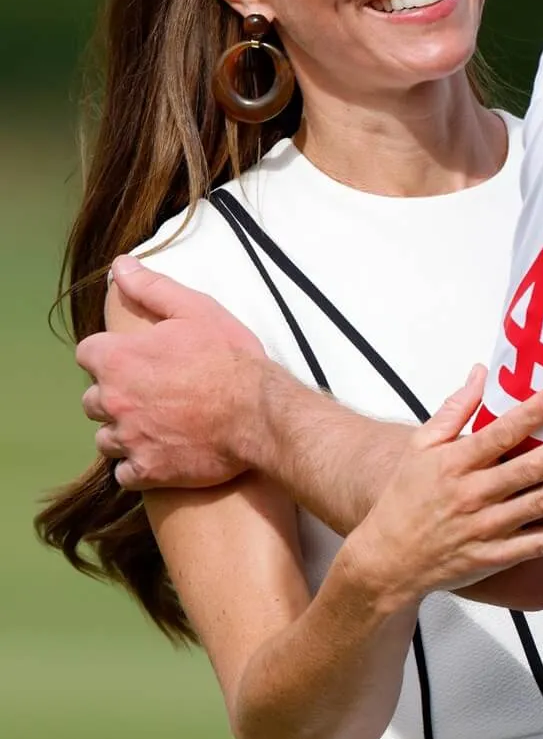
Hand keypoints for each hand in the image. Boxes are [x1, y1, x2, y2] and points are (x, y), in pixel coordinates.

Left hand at [77, 255, 274, 489]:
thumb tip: (120, 265)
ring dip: (124, 431)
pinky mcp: (147, 471)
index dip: (110, 354)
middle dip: (116, 394)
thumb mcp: (196, 311)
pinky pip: (125, 472)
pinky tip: (163, 451)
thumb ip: (152, 289)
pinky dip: (139, 464)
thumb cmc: (229, 357)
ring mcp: (129, 439)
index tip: (136, 358)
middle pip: (92, 399)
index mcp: (120, 359)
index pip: (88, 353)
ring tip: (158, 423)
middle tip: (153, 391)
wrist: (259, 412)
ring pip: (106, 438)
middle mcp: (114, 401)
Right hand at [343, 365, 542, 608]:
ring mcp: (489, 528)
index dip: (531, 414)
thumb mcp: (421, 446)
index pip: (499, 433)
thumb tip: (480, 372)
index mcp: (455, 463)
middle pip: (530, 469)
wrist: (387, 561)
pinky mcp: (498, 556)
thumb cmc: (405, 498)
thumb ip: (454, 409)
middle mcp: (475, 495)